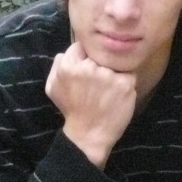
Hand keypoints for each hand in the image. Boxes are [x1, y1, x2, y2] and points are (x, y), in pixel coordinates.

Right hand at [46, 41, 136, 167]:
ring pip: (115, 63)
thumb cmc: (71, 111)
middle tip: (98, 85)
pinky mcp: (124, 84)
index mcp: (68, 66)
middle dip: (100, 65)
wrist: (88, 135)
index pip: (81, 47)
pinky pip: (129, 74)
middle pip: (99, 54)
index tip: (87, 71)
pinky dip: (125, 83)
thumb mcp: (53, 87)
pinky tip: (117, 95)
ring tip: (107, 92)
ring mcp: (108, 75)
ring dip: (113, 74)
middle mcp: (88, 68)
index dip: (85, 58)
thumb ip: (57, 65)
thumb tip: (67, 52)